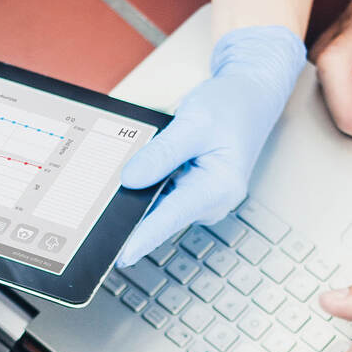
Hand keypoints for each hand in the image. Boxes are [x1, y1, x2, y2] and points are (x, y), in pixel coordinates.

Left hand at [117, 25, 305, 265]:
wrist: (249, 96)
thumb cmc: (231, 106)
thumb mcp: (194, 122)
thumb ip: (162, 153)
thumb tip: (130, 180)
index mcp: (219, 187)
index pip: (172, 217)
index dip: (143, 237)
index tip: (120, 254)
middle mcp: (212, 201)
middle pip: (161, 214)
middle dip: (131, 209)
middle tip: (101, 197)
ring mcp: (202, 199)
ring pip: (159, 205)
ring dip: (139, 193)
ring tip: (123, 172)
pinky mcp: (193, 192)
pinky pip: (162, 194)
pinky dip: (148, 184)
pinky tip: (142, 167)